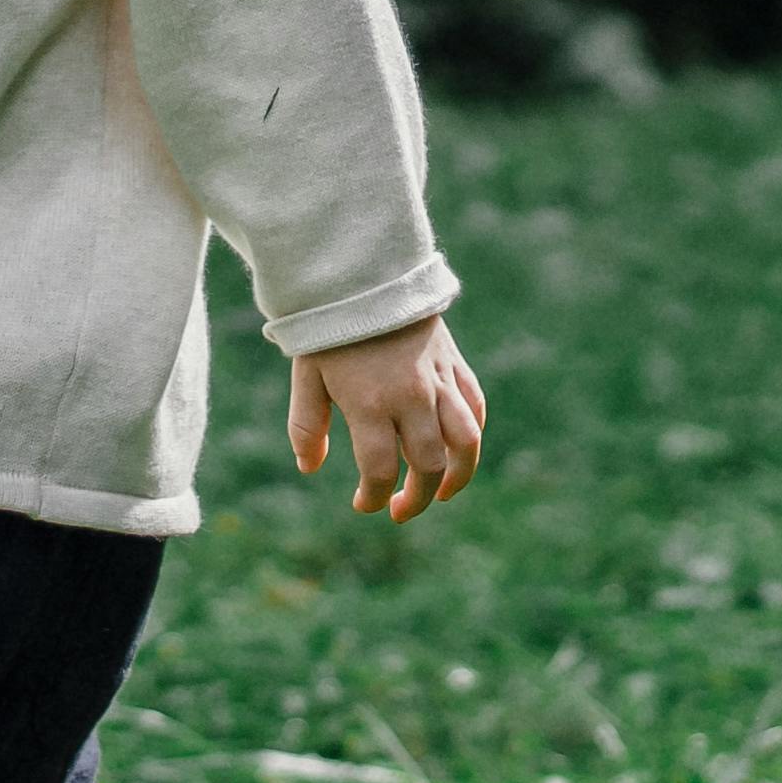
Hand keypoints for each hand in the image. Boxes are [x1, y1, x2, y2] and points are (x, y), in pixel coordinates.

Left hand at [290, 315, 486, 523]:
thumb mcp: (306, 376)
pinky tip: (456, 450)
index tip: (364, 503)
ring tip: (443, 492)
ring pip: (465, 442)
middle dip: (417, 498)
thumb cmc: (329, 328)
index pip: (380, 470)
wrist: (365, 272)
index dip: (373, 497)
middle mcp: (411, 396)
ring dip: (458, 475)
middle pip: (428, 465)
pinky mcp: (454, 364)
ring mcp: (438, 380)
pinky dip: (471, 434)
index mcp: (370, 403)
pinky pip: (475, 408)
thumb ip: (306, 426)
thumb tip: (310, 468)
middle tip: (400, 509)